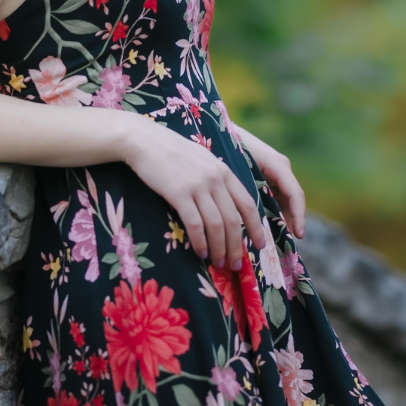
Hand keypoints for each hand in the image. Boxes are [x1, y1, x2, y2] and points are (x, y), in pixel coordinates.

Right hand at [122, 119, 268, 270]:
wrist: (145, 141)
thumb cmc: (172, 152)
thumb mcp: (202, 160)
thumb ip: (216, 179)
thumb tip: (226, 206)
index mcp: (224, 171)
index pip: (247, 204)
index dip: (256, 227)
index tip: (259, 245)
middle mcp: (215, 178)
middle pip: (233, 219)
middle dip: (237, 246)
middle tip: (235, 265)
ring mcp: (197, 185)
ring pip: (216, 225)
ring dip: (219, 248)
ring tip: (218, 263)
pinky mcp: (179, 193)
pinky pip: (195, 224)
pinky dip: (200, 242)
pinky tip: (201, 253)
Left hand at [236, 128, 306, 238]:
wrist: (219, 128)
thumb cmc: (228, 143)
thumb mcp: (238, 167)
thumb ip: (247, 188)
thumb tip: (251, 217)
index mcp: (277, 163)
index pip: (294, 193)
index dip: (298, 215)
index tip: (298, 235)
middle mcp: (280, 167)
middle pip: (292, 199)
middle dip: (291, 222)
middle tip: (285, 246)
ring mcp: (276, 171)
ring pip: (285, 200)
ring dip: (282, 220)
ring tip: (274, 241)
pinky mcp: (268, 175)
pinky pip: (276, 197)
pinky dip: (274, 212)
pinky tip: (264, 228)